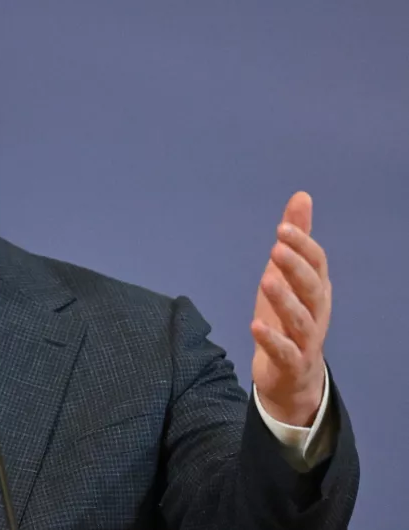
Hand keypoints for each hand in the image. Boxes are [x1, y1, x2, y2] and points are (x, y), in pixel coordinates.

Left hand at [251, 191, 329, 426]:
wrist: (292, 376)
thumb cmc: (288, 318)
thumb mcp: (287, 276)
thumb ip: (296, 240)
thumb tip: (301, 197)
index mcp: (317, 289)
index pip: (317, 263)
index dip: (303, 245)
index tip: (282, 227)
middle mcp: (316, 312)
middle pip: (312, 288)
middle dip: (296, 267)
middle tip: (277, 247)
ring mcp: (306, 340)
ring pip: (301, 319)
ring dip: (284, 299)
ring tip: (266, 280)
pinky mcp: (291, 363)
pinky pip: (284, 352)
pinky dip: (271, 339)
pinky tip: (255, 324)